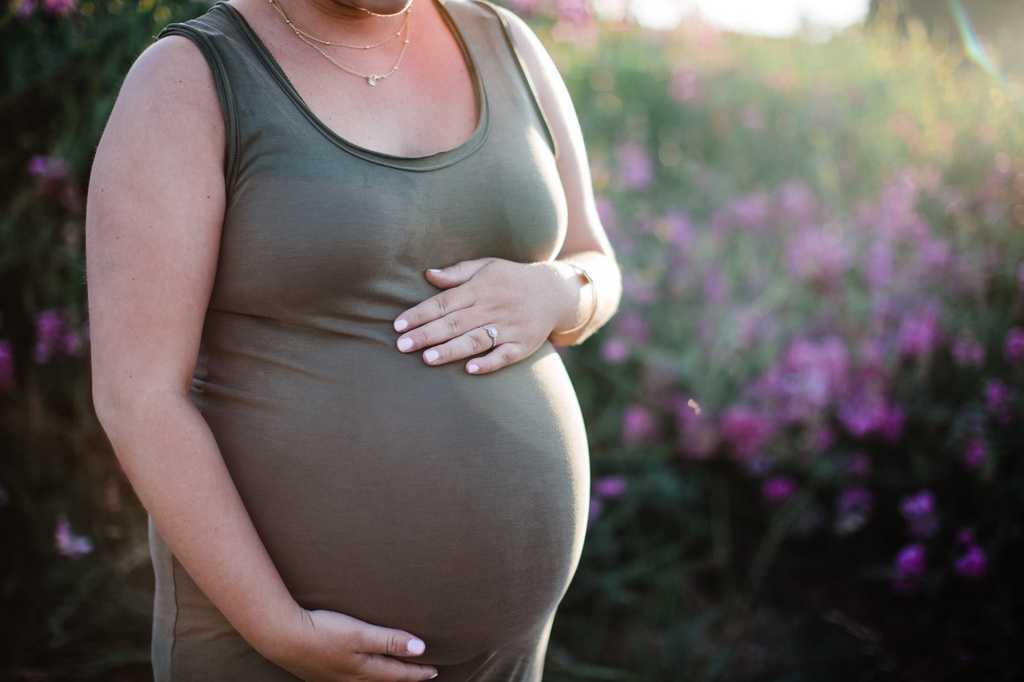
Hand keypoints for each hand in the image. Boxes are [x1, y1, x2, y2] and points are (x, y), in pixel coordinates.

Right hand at [259, 608, 437, 681]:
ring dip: (383, 679)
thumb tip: (420, 649)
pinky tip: (356, 674)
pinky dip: (362, 678)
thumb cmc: (323, 632)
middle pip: (384, 680)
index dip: (418, 672)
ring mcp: (334, 678)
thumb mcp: (360, 634)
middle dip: (403, 679)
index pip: (398, 673)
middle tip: (421, 676)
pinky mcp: (320, 673)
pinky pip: (348, 680)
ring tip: (393, 676)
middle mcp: (351, 678)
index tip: (435, 670)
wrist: (282, 637)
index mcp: (364, 669)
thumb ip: (390, 641)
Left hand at [393, 258, 576, 374]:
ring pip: (476, 340)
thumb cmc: (512, 279)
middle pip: (455, 323)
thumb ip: (457, 272)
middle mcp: (493, 307)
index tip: (398, 325)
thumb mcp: (486, 267)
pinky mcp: (523, 345)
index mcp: (480, 288)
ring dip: (451, 350)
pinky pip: (504, 356)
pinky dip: (488, 363)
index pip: (444, 302)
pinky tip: (470, 369)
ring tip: (427, 359)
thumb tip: (428, 274)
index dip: (420, 313)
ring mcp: (509, 327)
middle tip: (401, 345)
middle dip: (426, 334)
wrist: (556, 292)